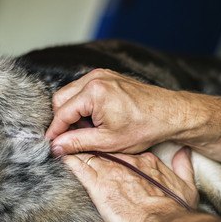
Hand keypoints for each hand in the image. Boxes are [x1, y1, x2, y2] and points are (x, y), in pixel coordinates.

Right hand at [46, 69, 180, 155]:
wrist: (170, 114)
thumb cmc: (145, 127)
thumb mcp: (108, 142)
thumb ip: (78, 142)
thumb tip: (56, 147)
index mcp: (94, 92)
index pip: (61, 113)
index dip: (55, 132)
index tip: (50, 146)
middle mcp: (95, 78)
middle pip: (61, 99)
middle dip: (63, 121)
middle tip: (72, 139)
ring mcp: (101, 74)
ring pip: (71, 93)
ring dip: (73, 112)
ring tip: (88, 131)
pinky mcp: (107, 76)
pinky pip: (84, 89)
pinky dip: (84, 104)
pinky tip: (96, 120)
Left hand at [63, 148, 198, 221]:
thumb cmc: (175, 210)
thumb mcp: (186, 184)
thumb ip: (183, 166)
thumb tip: (183, 152)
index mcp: (145, 162)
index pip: (124, 150)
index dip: (113, 149)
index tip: (107, 149)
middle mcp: (126, 163)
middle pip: (104, 149)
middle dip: (91, 145)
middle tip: (79, 140)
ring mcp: (111, 172)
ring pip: (89, 154)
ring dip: (76, 149)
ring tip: (63, 143)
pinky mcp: (98, 186)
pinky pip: (78, 168)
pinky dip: (67, 160)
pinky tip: (59, 155)